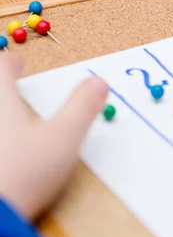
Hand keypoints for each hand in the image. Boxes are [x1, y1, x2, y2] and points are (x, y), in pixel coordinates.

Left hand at [0, 53, 107, 219]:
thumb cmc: (23, 173)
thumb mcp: (62, 139)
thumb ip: (81, 108)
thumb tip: (99, 80)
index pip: (1, 69)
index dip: (11, 64)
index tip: (17, 63)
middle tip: (8, 87)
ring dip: (0, 117)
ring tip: (9, 123)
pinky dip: (0, 144)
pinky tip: (5, 156)